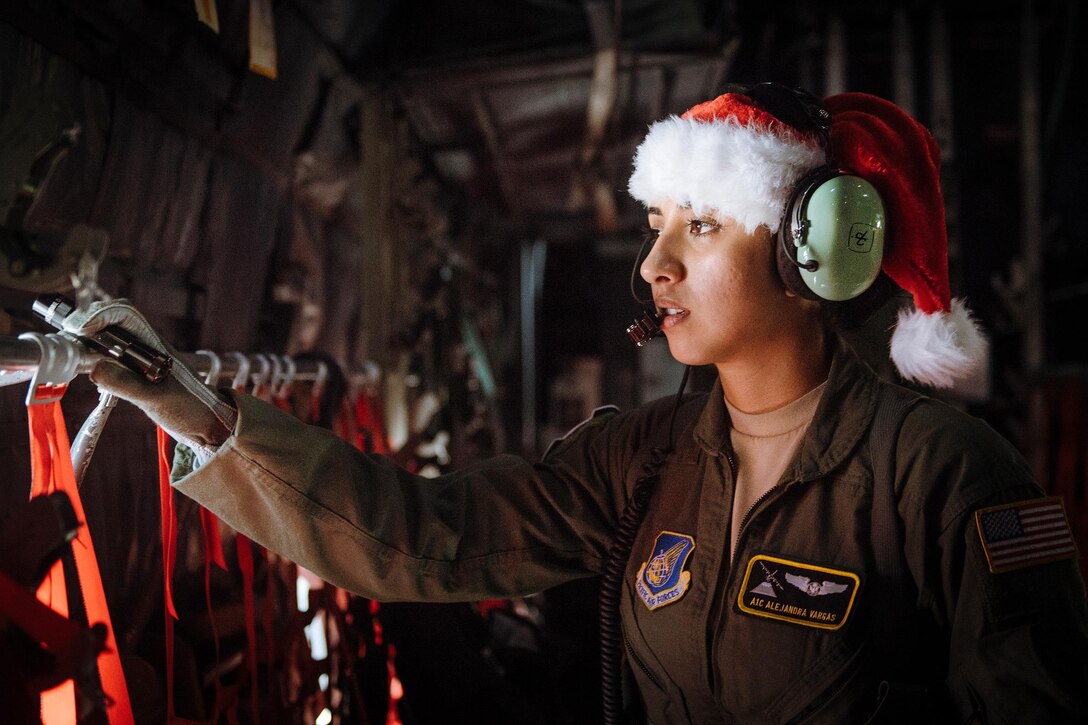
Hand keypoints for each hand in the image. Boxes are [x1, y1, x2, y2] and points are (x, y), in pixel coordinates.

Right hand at [62, 300, 236, 458]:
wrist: (205, 425)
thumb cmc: (190, 408)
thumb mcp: (157, 398)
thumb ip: (127, 384)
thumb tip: (95, 368)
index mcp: (154, 342)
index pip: (124, 313)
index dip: (100, 314)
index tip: (81, 328)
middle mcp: (143, 346)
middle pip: (110, 320)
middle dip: (88, 322)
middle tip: (70, 336)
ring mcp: (136, 359)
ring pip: (106, 338)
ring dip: (87, 340)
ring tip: (73, 350)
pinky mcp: (131, 374)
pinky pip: (106, 358)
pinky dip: (91, 358)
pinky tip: (87, 370)